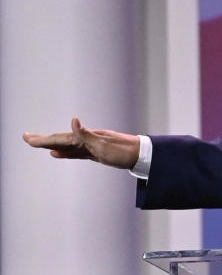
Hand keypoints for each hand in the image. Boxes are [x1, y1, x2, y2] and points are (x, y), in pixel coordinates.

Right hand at [22, 117, 139, 169]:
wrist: (142, 155)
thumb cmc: (124, 151)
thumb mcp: (103, 145)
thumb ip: (85, 135)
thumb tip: (73, 119)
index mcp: (86, 137)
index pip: (60, 139)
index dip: (43, 139)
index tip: (27, 138)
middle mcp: (87, 139)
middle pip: (60, 140)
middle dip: (42, 140)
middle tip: (26, 138)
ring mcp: (91, 146)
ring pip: (66, 146)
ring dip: (51, 145)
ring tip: (38, 144)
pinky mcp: (96, 153)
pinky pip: (76, 153)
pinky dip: (65, 153)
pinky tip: (57, 154)